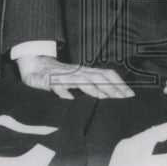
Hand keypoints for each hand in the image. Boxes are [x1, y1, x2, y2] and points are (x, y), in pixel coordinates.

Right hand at [15, 54, 133, 99]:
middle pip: (97, 77)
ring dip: (91, 88)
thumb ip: (92, 86)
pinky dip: (64, 92)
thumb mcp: (78, 79)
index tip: (130, 95)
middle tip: (120, 100)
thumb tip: (111, 97)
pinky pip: (58, 86)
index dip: (119, 83)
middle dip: (109, 88)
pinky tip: (69, 99)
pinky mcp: (50, 80)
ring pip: (80, 80)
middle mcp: (78, 72)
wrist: (36, 65)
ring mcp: (64, 75)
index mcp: (86, 71)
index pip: (107, 74)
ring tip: (101, 98)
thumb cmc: (61, 76)